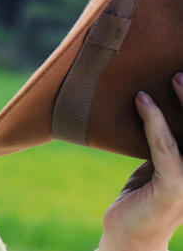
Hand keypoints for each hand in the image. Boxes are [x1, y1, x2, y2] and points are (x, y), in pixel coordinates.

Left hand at [98, 74, 182, 250]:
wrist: (130, 234)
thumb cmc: (145, 195)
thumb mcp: (163, 164)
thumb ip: (170, 141)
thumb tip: (158, 101)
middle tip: (182, 73)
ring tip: (171, 79)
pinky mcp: (173, 187)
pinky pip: (165, 147)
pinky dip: (154, 123)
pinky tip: (143, 104)